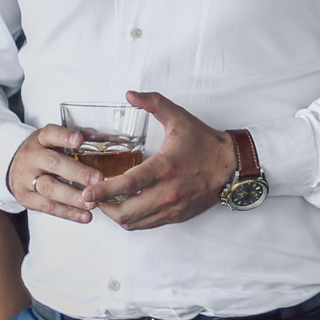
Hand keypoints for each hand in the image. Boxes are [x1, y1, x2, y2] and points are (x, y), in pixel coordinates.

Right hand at [7, 125, 103, 224]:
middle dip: (77, 172)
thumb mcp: (54, 141)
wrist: (15, 170)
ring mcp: (26, 178)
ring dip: (73, 197)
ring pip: (50, 188)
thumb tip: (109, 140)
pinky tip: (85, 216)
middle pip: (53, 163)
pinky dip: (68, 213)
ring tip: (93, 203)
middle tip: (98, 179)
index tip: (80, 140)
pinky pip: (48, 207)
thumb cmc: (43, 154)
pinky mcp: (25, 197)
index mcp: (40, 139)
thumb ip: (77, 141)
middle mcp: (31, 157)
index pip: (50, 134)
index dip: (64, 137)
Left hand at [89, 92, 235, 230]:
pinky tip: (127, 206)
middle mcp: (167, 192)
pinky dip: (132, 219)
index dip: (104, 191)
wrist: (232, 165)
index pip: (128, 184)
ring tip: (107, 203)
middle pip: (126, 212)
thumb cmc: (205, 143)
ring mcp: (172, 207)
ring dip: (116, 215)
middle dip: (103, 208)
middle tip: (92, 197)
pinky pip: (147, 225)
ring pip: (134, 223)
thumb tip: (131, 94)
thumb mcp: (179, 118)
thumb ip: (154, 103)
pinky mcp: (177, 216)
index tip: (87, 193)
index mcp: (164, 167)